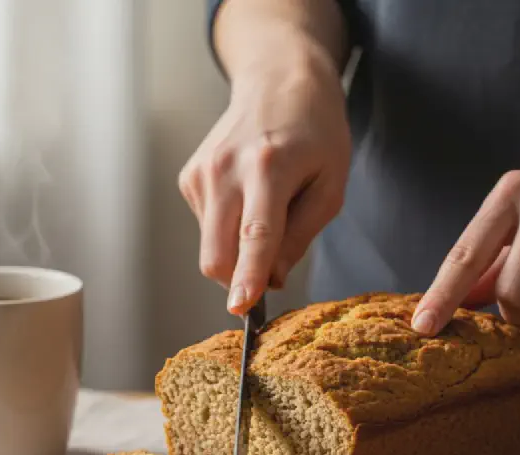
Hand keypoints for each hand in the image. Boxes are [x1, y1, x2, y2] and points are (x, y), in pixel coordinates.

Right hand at [179, 40, 350, 314]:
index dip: (248, 276)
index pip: (256, 234)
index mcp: (269, 168)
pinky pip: (206, 230)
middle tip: (270, 270)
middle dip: (239, 280)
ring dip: (237, 252)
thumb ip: (302, 236)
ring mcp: (201, 174)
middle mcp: (226, 170)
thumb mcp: (330, 185)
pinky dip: (228, 230)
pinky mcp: (189, 178)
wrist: (277, 80)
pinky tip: (246, 198)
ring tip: (264, 211)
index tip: (240, 308)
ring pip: (211, 249)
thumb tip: (272, 280)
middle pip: (218, 255)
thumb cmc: (314, 133)